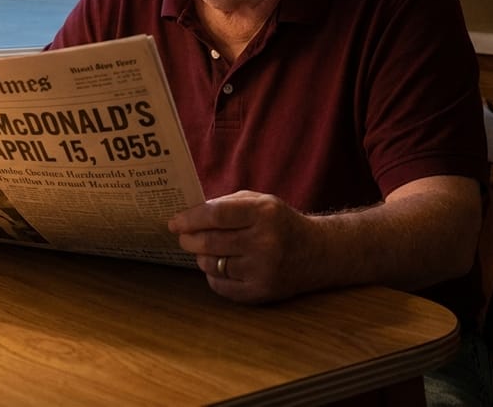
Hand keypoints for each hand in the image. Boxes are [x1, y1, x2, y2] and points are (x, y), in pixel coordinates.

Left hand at [168, 190, 318, 303]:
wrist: (318, 253)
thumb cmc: (280, 222)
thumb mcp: (260, 201)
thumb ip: (227, 204)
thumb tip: (190, 214)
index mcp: (264, 213)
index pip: (217, 214)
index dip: (191, 218)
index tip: (174, 222)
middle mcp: (265, 242)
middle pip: (211, 242)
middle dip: (189, 239)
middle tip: (182, 237)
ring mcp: (264, 270)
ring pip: (214, 265)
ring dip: (201, 257)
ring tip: (203, 250)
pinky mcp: (262, 292)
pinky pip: (222, 286)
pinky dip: (213, 276)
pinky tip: (219, 265)